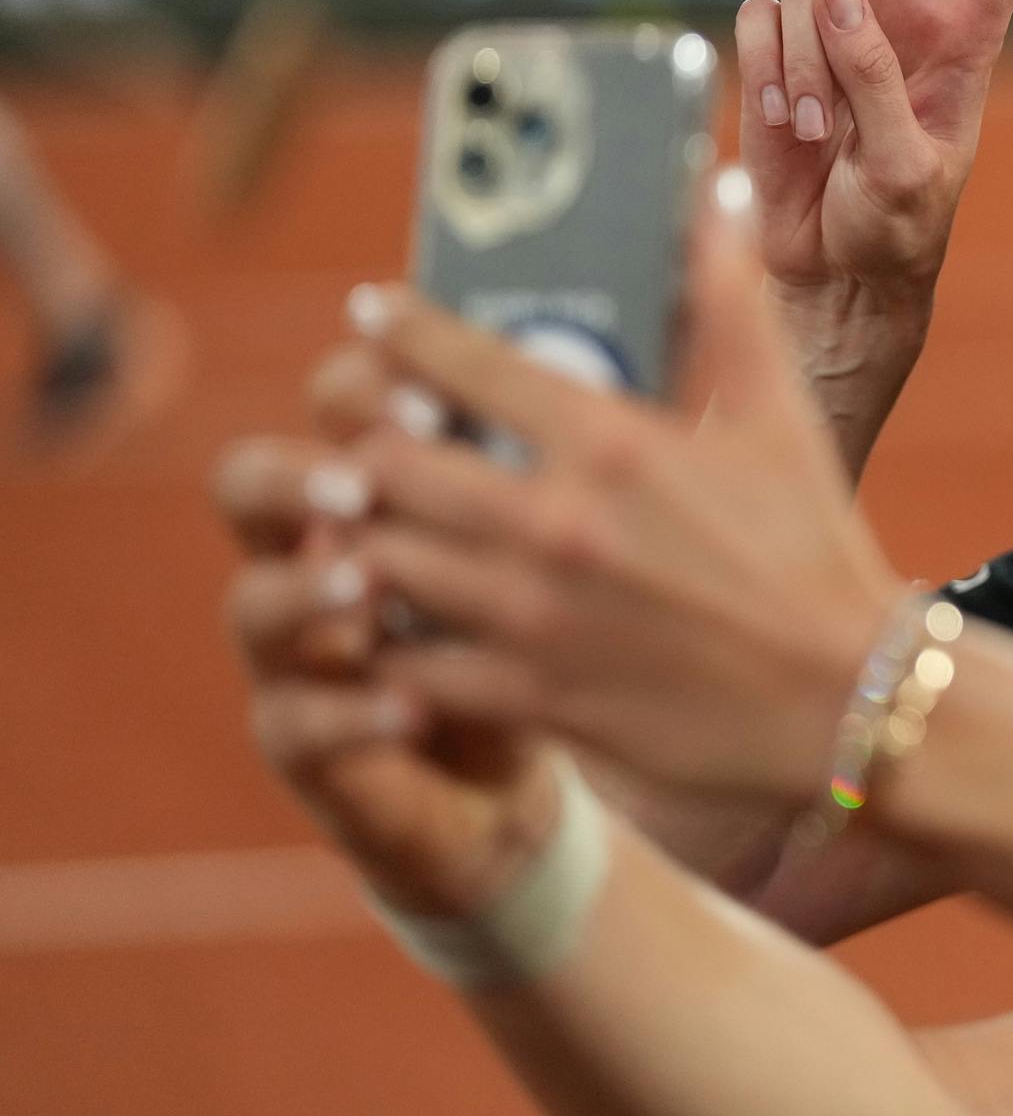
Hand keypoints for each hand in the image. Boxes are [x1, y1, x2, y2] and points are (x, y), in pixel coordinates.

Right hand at [216, 427, 562, 917]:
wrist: (572, 752)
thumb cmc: (573, 611)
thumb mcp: (582, 525)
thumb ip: (586, 451)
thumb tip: (654, 363)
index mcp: (388, 477)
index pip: (344, 403)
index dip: (368, 384)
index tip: (428, 393)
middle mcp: (320, 550)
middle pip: (256, 483)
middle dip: (307, 475)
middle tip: (368, 481)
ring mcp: (302, 649)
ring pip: (254, 601)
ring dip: (306, 589)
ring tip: (366, 586)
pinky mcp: (313, 741)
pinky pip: (300, 724)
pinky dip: (351, 714)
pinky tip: (410, 706)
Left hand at [328, 173, 906, 801]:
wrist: (846, 696)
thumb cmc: (813, 547)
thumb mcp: (778, 414)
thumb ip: (729, 300)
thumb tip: (716, 193)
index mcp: (611, 441)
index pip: (463, 361)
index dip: (400, 329)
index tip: (374, 316)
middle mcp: (557, 524)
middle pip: (387, 462)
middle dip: (364, 445)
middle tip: (366, 440)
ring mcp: (534, 616)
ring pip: (379, 562)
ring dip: (362, 539)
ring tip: (365, 528)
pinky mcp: (531, 696)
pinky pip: (408, 664)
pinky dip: (389, 642)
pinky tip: (398, 627)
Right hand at [739, 0, 1012, 309]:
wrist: (829, 269)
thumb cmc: (894, 229)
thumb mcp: (910, 173)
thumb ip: (882, 82)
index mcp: (967, 30)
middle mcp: (901, 4)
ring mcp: (835, 17)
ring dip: (807, 61)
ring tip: (825, 135)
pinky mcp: (775, 39)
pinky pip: (757, 18)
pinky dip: (768, 72)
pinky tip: (790, 127)